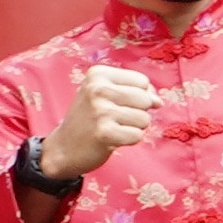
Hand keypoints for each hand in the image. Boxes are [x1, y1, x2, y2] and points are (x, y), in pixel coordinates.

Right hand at [40, 63, 157, 183]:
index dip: (141, 95)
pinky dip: (130, 140)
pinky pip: (138, 135)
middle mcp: (98, 89)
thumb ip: (134, 91)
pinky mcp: (105, 133)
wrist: (63, 148)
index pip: (142, 81)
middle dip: (138, 112)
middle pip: (146, 99)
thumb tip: (159, 101)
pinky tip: (113, 139)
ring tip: (114, 128)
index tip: (122, 104)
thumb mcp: (105, 95)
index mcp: (98, 74)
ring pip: (145, 119)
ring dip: (134, 128)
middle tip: (116, 119)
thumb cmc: (89, 119)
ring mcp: (101, 111)